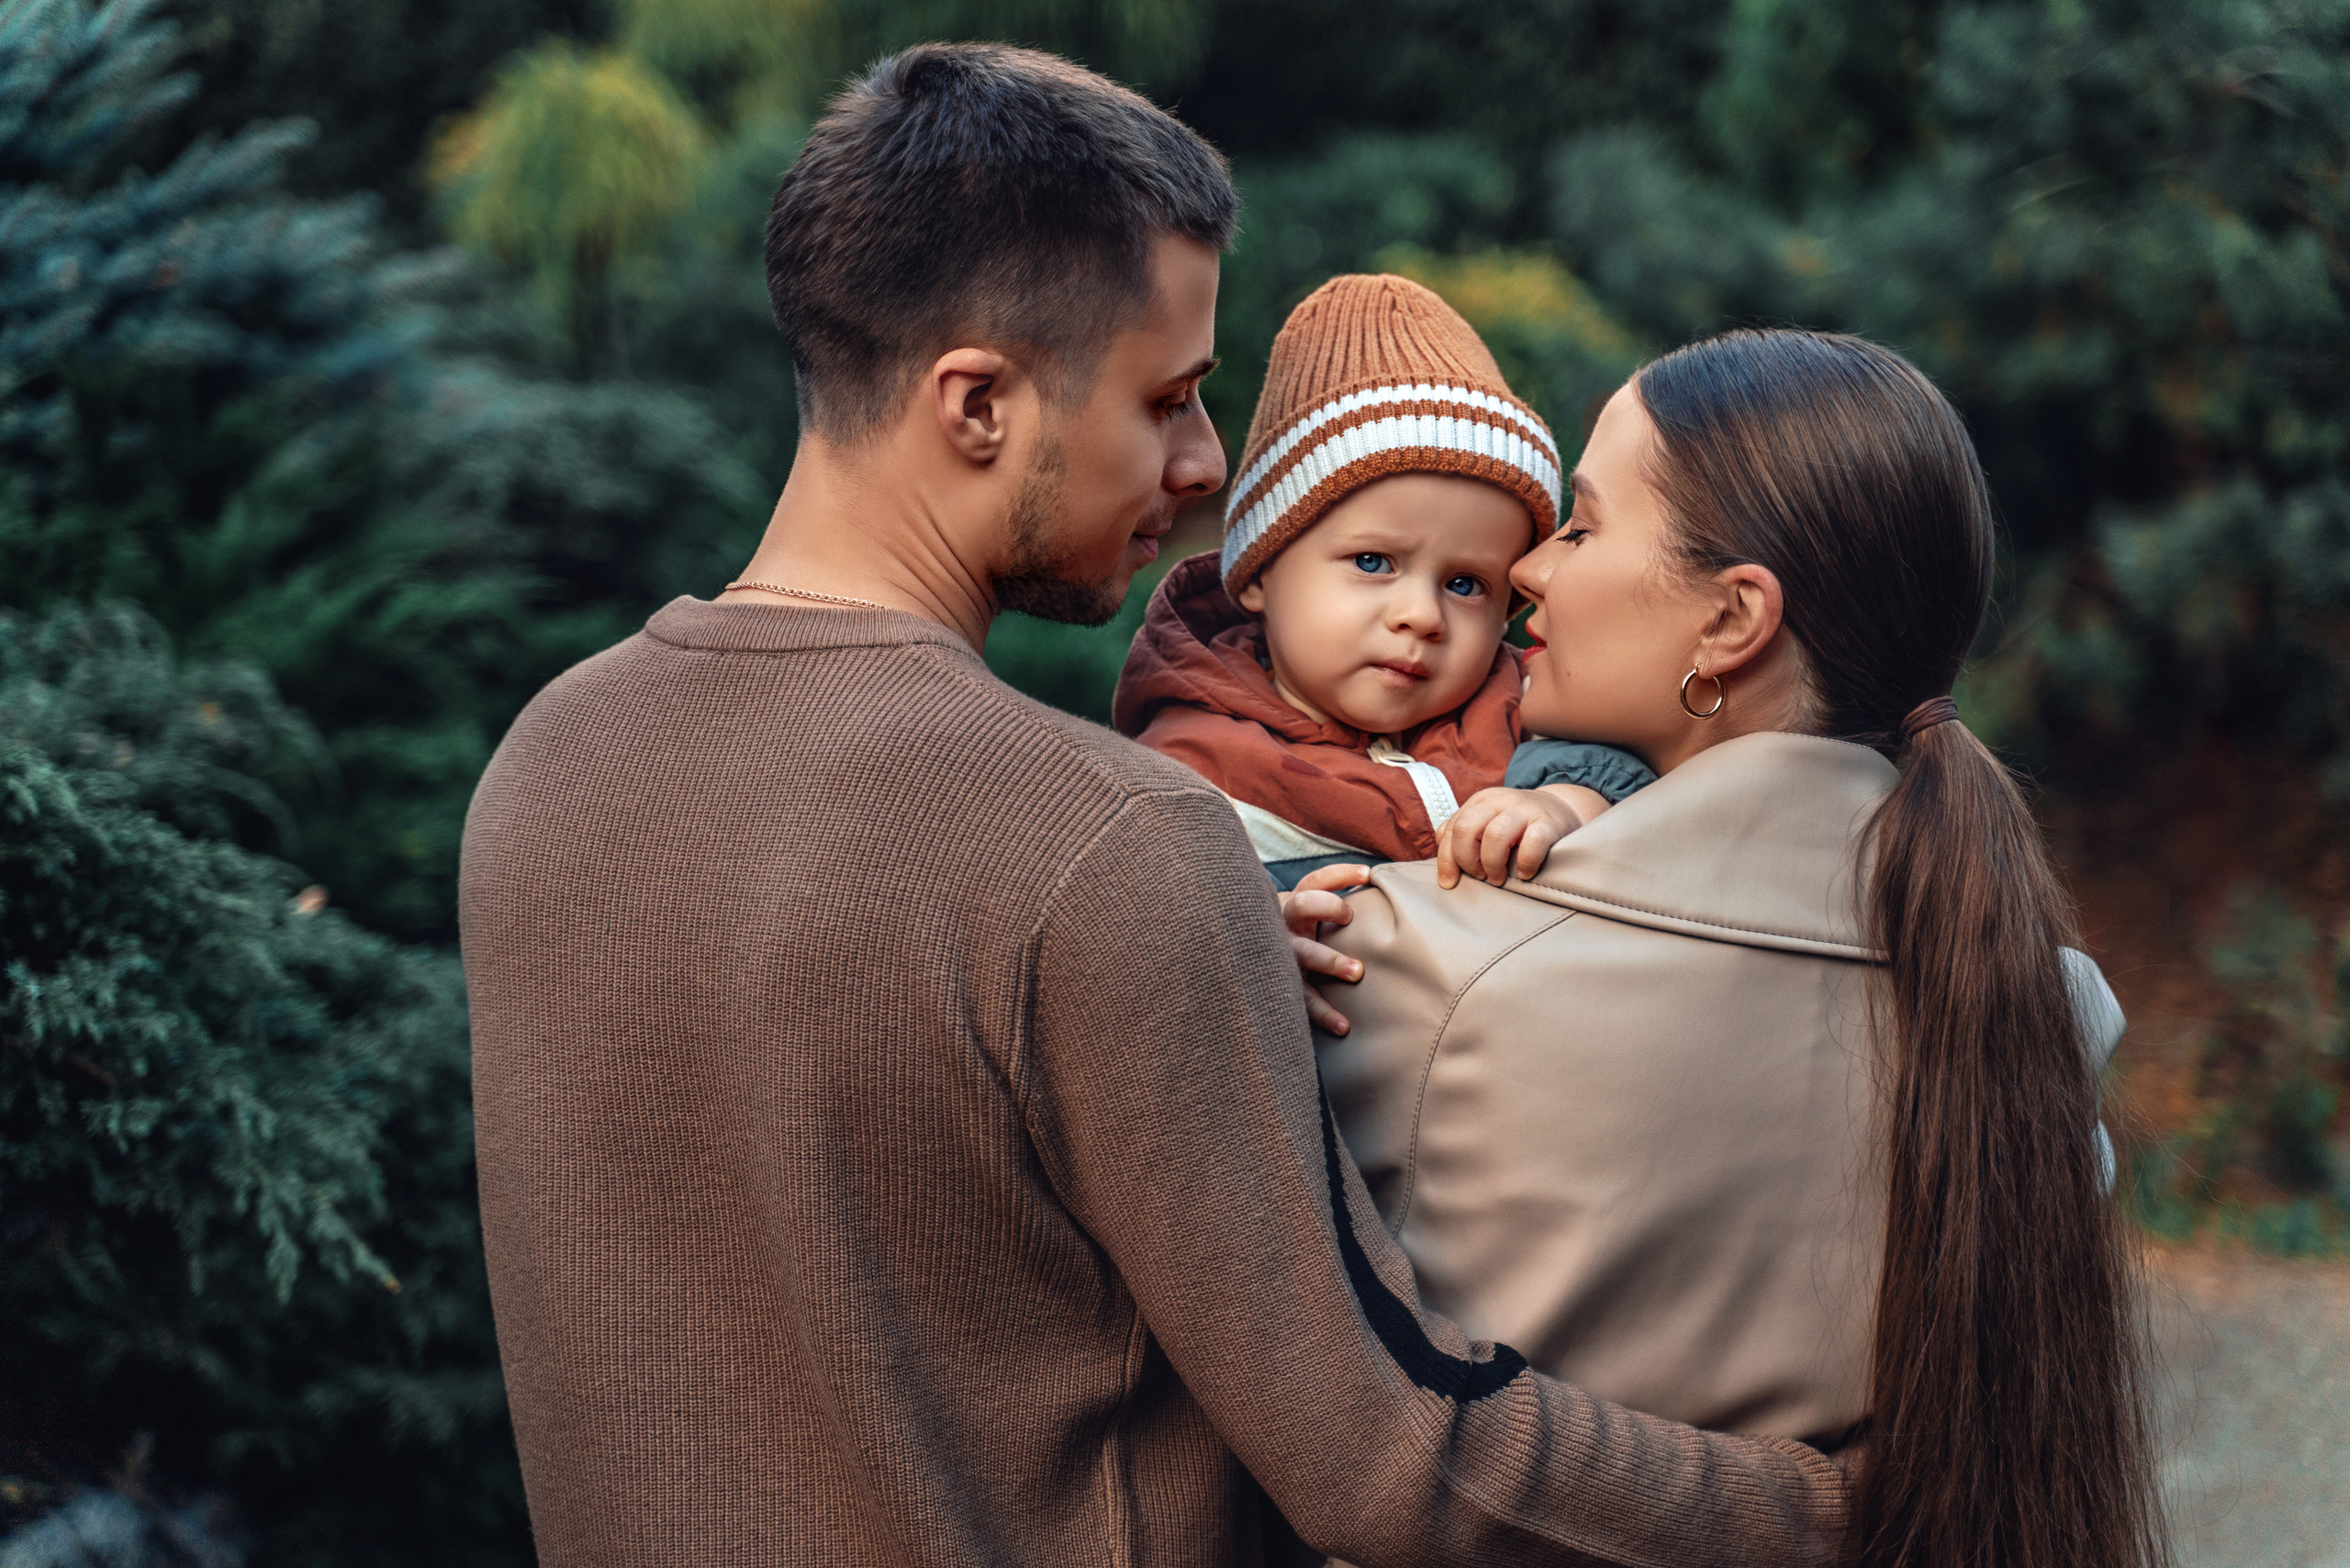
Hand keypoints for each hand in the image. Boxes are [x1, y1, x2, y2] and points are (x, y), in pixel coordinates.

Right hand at [1277, 863, 1369, 1035]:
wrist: (1243, 963)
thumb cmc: (1295, 936)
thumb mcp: (1305, 916)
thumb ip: (1330, 905)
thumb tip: (1377, 890)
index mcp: (1294, 904)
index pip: (1315, 882)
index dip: (1339, 875)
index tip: (1367, 875)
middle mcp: (1285, 926)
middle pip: (1302, 905)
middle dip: (1327, 907)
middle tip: (1349, 917)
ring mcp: (1281, 955)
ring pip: (1303, 953)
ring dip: (1329, 960)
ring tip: (1357, 971)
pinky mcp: (1282, 985)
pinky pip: (1302, 998)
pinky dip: (1324, 1013)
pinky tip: (1343, 1026)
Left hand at [1436, 784, 1605, 888]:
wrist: (1563, 809)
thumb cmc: (1519, 826)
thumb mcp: (1488, 822)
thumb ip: (1463, 836)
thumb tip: (1444, 864)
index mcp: (1479, 802)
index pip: (1451, 830)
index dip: (1446, 860)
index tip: (1450, 883)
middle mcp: (1499, 801)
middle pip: (1466, 828)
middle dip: (1467, 859)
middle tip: (1480, 876)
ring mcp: (1525, 810)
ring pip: (1495, 835)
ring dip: (1492, 864)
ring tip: (1498, 878)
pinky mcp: (1549, 823)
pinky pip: (1532, 843)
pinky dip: (1525, 863)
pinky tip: (1523, 873)